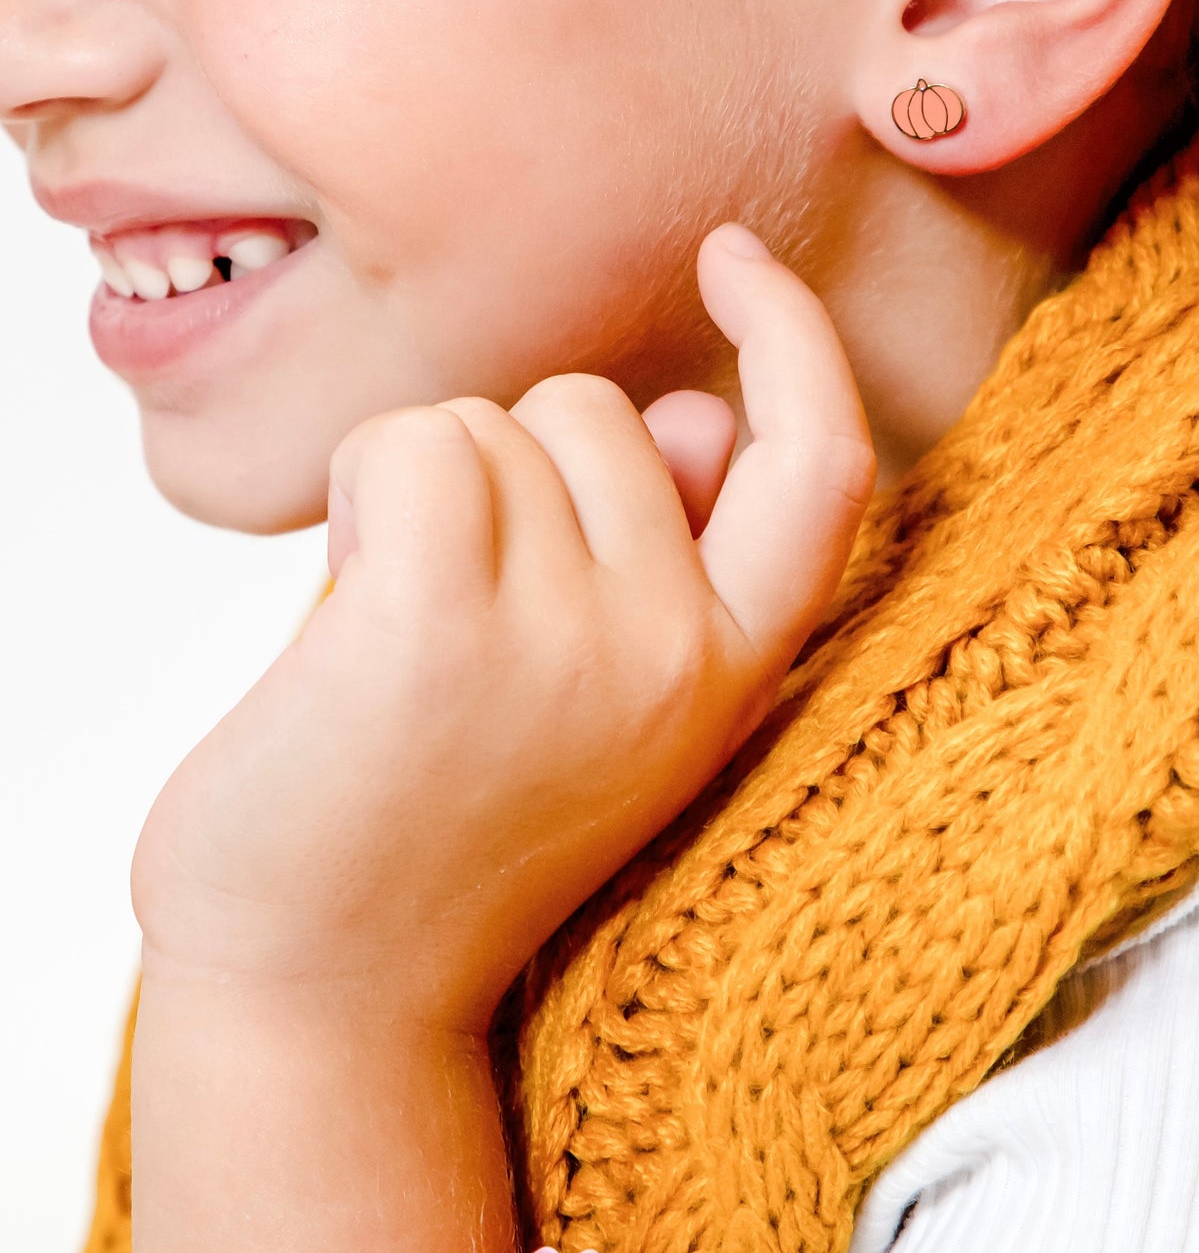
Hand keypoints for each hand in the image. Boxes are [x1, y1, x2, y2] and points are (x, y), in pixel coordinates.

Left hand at [129, 224, 876, 1034]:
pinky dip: (362, 491)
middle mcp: (676, 649)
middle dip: (513, 463)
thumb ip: (672, 545)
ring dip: (425, 490)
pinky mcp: (437, 621)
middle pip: (600, 411)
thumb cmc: (449, 816)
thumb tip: (696, 410)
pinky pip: (413, 443)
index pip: (825, 459)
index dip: (796, 337)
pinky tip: (346, 601)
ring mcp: (565, 638)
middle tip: (461, 606)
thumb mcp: (614, 690)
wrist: (319, 997)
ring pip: (494, 423)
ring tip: (400, 628)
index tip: (735, 256)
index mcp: (735, 665)